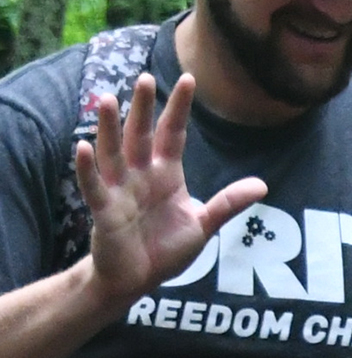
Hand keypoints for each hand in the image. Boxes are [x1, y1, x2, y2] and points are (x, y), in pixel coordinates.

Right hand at [78, 72, 265, 310]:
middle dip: (143, 108)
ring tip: (107, 99)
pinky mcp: (104, 211)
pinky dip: (87, 168)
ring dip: (109, 127)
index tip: (189, 79)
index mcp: (165, 174)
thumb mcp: (202, 225)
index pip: (173, 133)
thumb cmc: (165, 250)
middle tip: (146, 77)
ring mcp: (119, 190)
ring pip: (112, 152)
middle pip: (141, 135)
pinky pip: (93, 186)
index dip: (180, 108)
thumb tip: (262, 185)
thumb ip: (227, 204)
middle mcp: (140, 175)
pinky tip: (83, 146)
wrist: (138, 280)